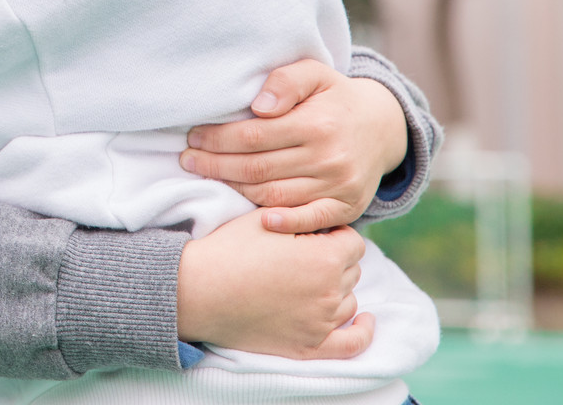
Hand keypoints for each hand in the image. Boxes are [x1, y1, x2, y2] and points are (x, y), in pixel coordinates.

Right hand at [176, 209, 373, 358]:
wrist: (197, 290)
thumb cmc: (228, 249)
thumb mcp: (265, 218)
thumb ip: (302, 216)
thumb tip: (323, 219)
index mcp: (324, 258)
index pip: (353, 241)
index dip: (333, 233)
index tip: (312, 233)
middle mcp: (329, 292)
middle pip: (351, 270)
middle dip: (333, 259)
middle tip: (300, 255)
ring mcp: (321, 323)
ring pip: (348, 301)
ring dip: (336, 288)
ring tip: (305, 280)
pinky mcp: (309, 347)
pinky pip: (351, 344)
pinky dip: (362, 333)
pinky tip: (365, 321)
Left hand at [182, 60, 408, 232]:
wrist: (382, 127)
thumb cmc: (335, 97)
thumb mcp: (315, 73)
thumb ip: (286, 81)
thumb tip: (260, 106)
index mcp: (317, 123)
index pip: (253, 136)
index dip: (217, 139)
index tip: (193, 137)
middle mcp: (329, 158)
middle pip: (258, 168)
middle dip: (215, 165)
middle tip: (187, 161)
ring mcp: (339, 186)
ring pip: (274, 195)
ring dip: (235, 190)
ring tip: (208, 178)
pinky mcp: (348, 207)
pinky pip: (311, 219)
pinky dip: (284, 223)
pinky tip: (259, 221)